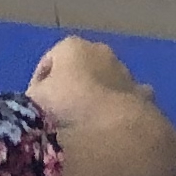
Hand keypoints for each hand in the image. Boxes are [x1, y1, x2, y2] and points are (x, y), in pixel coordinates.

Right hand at [26, 37, 151, 116]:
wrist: (115, 128)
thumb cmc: (67, 106)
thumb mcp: (34, 100)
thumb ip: (32, 96)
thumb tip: (35, 101)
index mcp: (71, 46)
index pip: (49, 62)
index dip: (39, 85)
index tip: (35, 107)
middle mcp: (101, 51)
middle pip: (80, 69)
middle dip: (72, 86)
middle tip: (61, 114)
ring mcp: (125, 72)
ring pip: (106, 81)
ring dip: (98, 95)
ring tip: (88, 122)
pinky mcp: (143, 94)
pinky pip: (128, 99)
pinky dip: (122, 108)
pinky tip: (115, 126)